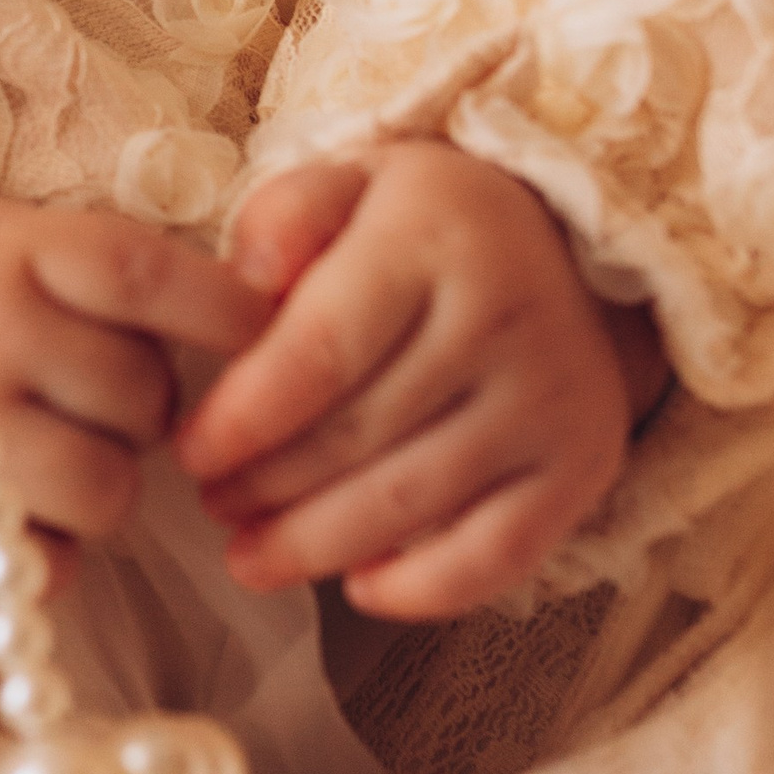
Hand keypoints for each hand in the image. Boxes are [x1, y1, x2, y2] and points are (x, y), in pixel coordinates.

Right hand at [0, 197, 268, 594]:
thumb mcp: (5, 241)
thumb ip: (113, 271)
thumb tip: (264, 318)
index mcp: (1, 250)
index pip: (147, 279)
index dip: (225, 311)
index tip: (264, 332)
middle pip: (146, 401)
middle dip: (138, 406)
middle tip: (78, 390)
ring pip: (112, 494)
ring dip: (99, 481)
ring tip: (40, 450)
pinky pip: (53, 567)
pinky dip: (45, 548)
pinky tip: (3, 503)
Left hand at [177, 146, 668, 617]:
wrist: (567, 256)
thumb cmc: (425, 229)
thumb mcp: (351, 184)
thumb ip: (284, 217)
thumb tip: (241, 282)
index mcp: (434, 237)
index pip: (321, 351)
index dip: (244, 418)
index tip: (190, 452)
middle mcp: (505, 317)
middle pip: (359, 436)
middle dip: (267, 486)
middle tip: (212, 502)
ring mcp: (552, 398)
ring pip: (414, 503)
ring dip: (315, 545)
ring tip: (251, 555)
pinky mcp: (583, 465)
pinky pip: (496, 555)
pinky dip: (420, 589)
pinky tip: (357, 586)